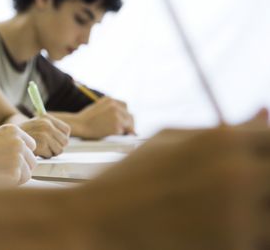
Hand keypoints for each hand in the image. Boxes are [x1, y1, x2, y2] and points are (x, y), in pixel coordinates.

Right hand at [0, 125, 36, 184]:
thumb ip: (8, 144)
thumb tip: (24, 157)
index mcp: (13, 130)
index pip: (30, 145)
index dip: (21, 155)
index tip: (9, 161)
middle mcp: (19, 141)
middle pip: (32, 160)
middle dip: (21, 168)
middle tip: (3, 172)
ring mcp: (18, 157)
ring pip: (28, 172)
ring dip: (16, 177)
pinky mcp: (15, 172)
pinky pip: (20, 182)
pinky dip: (10, 184)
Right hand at [19, 115, 69, 157]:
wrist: (6, 139)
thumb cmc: (22, 135)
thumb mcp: (36, 125)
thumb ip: (50, 128)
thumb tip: (66, 140)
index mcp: (46, 118)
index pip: (66, 130)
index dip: (60, 137)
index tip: (53, 140)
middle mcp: (47, 124)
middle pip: (65, 141)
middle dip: (56, 146)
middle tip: (45, 146)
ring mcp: (44, 134)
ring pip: (59, 150)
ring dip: (50, 152)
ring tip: (39, 149)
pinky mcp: (41, 145)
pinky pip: (50, 155)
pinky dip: (43, 156)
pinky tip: (35, 152)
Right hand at [71, 97, 134, 138]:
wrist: (78, 125)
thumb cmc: (86, 118)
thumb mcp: (98, 107)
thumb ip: (110, 109)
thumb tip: (121, 118)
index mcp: (110, 100)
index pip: (125, 106)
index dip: (124, 114)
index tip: (123, 121)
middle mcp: (115, 106)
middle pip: (129, 115)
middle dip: (128, 123)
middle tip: (126, 131)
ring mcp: (117, 116)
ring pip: (129, 124)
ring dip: (125, 129)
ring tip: (117, 133)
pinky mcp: (116, 127)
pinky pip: (122, 132)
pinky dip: (118, 135)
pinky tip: (110, 134)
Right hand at [79, 109, 269, 249]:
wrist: (99, 220)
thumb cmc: (131, 178)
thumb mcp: (169, 141)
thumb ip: (222, 130)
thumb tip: (265, 115)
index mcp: (223, 140)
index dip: (269, 151)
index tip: (258, 160)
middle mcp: (238, 174)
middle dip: (267, 180)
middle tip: (250, 188)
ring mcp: (239, 215)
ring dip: (263, 210)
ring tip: (239, 209)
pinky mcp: (233, 248)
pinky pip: (261, 237)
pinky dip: (252, 233)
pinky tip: (222, 226)